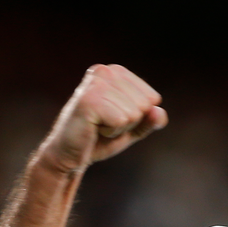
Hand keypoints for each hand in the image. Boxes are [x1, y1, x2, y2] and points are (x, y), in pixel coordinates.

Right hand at [38, 64, 167, 173]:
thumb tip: (159, 110)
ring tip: (98, 127)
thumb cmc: (99, 139)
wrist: (69, 156)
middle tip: (104, 125)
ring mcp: (95, 83)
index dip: (138, 117)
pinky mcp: (88, 100)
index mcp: (116, 71)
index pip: (152, 98)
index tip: (114, 118)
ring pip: (134, 113)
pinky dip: (111, 132)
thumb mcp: (133, 128)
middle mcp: (105, 70)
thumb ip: (150, 120)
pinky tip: (93, 129)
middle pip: (145, 105)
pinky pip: (121, 120)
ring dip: (118, 128)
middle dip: (129, 123)